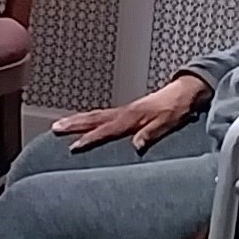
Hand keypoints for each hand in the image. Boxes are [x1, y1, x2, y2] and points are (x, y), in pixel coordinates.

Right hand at [50, 72, 209, 152]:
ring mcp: (123, 111)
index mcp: (132, 118)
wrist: (184, 92)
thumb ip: (151, 134)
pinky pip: (101, 115)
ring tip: (58, 125)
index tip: (73, 146)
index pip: (106, 130)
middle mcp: (124, 113)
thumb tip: (136, 146)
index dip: (89, 139)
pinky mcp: (125, 112)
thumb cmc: (176, 108)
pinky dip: (87, 118)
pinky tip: (81, 122)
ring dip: (76, 120)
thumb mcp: (168, 123)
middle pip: (93, 119)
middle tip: (54, 129)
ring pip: (94, 115)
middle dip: (73, 124)